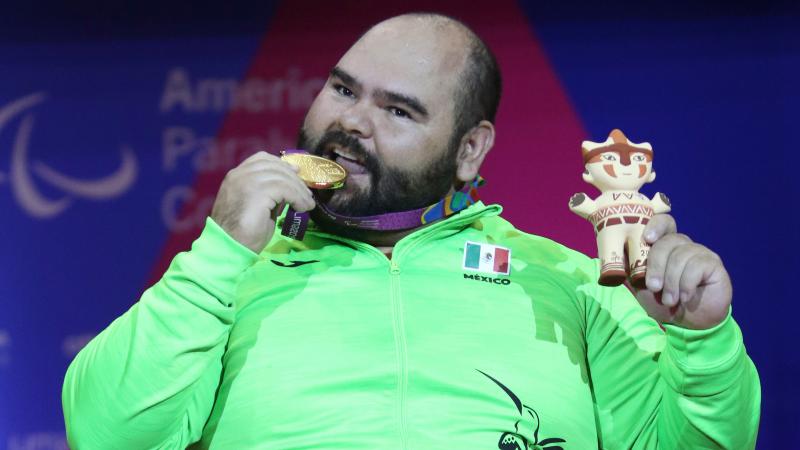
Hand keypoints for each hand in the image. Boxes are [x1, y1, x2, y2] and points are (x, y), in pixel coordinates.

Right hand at [210, 151, 314, 252]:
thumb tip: (289, 188)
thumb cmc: (242, 233)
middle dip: (294, 178)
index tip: (297, 173)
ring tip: (307, 205)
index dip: (282, 164)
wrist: (229, 248)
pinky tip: (302, 208)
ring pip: (282, 177)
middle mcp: (239, 175)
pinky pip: (285, 189)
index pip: (262, 159)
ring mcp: (246, 182)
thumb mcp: (256, 206)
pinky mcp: (256, 193)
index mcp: (236, 176)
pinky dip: (298, 197)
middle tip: (307, 194)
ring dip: (299, 190)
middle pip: (274, 165)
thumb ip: (267, 193)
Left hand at [634, 214, 731, 329]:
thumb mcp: (640, 288)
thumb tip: (612, 259)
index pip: (662, 222)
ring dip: (671, 282)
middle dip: (656, 266)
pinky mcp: (713, 263)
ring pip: (680, 256)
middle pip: (667, 241)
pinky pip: (697, 266)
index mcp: (664, 246)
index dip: (655, 225)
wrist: (689, 324)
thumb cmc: (663, 302)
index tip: (647, 239)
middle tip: (654, 288)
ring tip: (670, 300)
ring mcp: (699, 252)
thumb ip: (629, 272)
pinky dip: (686, 285)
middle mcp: (682, 245)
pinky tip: (685, 297)